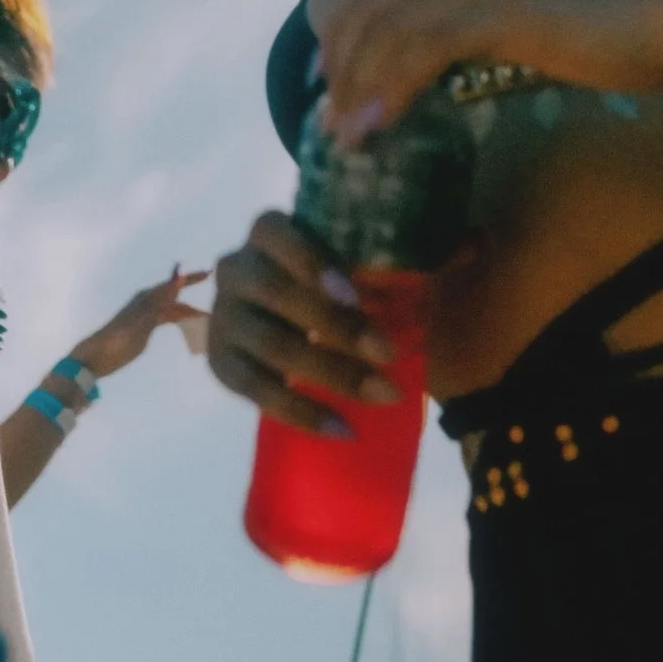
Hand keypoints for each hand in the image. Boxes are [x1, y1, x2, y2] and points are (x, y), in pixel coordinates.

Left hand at [69, 264, 209, 378]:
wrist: (96, 357)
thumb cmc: (118, 339)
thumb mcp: (143, 321)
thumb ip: (163, 299)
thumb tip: (178, 276)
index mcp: (146, 298)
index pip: (173, 284)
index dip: (191, 278)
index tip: (210, 273)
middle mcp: (146, 303)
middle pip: (175, 298)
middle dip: (193, 302)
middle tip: (214, 309)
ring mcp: (145, 316)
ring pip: (172, 311)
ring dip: (187, 314)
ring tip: (206, 322)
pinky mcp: (143, 329)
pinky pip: (166, 320)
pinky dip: (178, 322)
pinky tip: (187, 327)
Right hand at [205, 213, 398, 436]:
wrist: (284, 322)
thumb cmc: (328, 283)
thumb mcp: (349, 265)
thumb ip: (380, 271)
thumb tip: (443, 276)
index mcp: (266, 232)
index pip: (274, 232)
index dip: (310, 262)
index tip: (354, 295)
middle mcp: (234, 268)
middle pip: (277, 293)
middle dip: (337, 326)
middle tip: (389, 355)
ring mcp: (221, 316)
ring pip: (271, 344)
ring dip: (331, 373)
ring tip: (381, 395)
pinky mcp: (219, 362)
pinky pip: (255, 390)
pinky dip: (302, 413)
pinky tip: (344, 429)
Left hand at [314, 0, 662, 146]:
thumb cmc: (591, 39)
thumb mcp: (505, 32)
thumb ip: (453, 43)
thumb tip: (399, 81)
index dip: (331, 39)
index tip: (331, 93)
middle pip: (359, 6)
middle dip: (338, 71)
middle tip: (334, 128)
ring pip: (385, 28)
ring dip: (357, 89)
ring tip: (349, 139)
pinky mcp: (501, 7)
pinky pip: (424, 47)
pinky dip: (392, 88)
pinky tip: (382, 124)